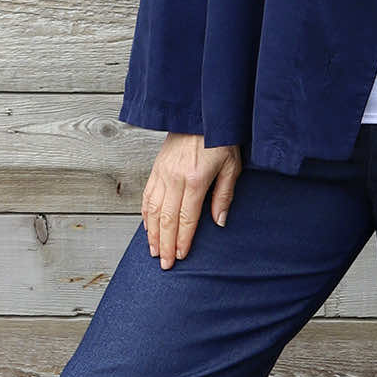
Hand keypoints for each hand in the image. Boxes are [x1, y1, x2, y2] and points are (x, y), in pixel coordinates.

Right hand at [143, 134, 242, 268]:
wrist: (200, 113)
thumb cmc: (220, 138)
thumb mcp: (231, 166)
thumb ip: (224, 195)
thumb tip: (219, 221)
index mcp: (195, 179)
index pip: (186, 218)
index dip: (182, 240)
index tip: (180, 256)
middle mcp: (175, 178)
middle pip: (166, 219)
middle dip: (165, 244)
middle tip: (165, 264)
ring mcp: (162, 173)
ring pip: (152, 210)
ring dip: (152, 233)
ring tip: (154, 251)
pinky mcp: (156, 168)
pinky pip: (147, 196)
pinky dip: (145, 215)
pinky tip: (148, 227)